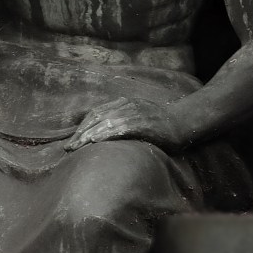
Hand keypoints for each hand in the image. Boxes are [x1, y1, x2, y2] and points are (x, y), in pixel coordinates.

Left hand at [63, 97, 190, 152]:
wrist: (183, 121)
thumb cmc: (160, 124)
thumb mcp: (138, 117)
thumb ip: (121, 122)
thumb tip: (101, 135)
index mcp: (123, 103)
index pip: (96, 113)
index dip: (82, 127)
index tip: (72, 141)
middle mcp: (127, 105)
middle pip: (97, 117)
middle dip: (81, 133)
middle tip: (68, 148)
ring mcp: (135, 113)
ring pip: (106, 121)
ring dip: (89, 135)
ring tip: (77, 147)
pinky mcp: (144, 123)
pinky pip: (121, 127)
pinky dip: (106, 134)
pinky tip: (96, 142)